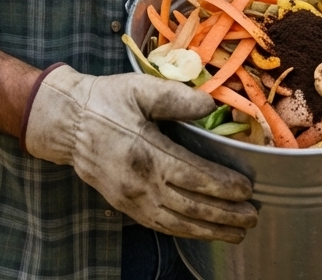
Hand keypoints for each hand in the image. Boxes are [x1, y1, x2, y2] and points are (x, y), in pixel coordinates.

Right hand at [23, 66, 258, 241]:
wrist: (69, 122)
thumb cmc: (108, 100)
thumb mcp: (140, 88)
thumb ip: (175, 97)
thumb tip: (210, 104)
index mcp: (146, 151)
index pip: (192, 174)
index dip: (221, 185)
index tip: (247, 189)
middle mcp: (140, 182)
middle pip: (190, 206)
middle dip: (225, 214)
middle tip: (252, 216)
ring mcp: (132, 199)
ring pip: (177, 222)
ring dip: (210, 230)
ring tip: (237, 232)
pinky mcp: (126, 206)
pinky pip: (160, 225)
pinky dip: (186, 232)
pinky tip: (203, 232)